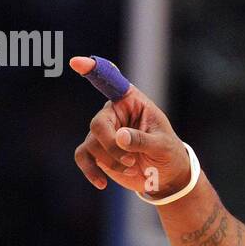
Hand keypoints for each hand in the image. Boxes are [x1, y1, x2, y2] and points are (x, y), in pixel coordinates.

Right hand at [70, 56, 188, 196]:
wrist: (165, 176)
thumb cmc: (168, 153)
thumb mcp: (163, 146)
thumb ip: (143, 140)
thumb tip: (120, 138)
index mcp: (132, 101)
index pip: (111, 81)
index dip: (94, 70)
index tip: (76, 62)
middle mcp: (114, 113)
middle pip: (98, 124)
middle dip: (112, 147)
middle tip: (133, 161)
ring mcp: (103, 132)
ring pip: (93, 145)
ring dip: (113, 162)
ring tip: (134, 168)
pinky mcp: (96, 151)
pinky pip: (83, 157)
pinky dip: (91, 171)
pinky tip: (103, 183)